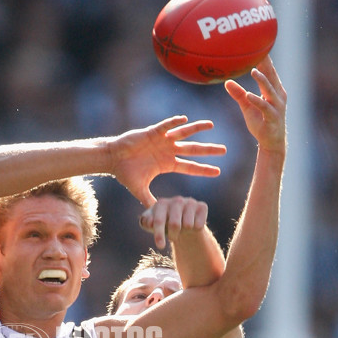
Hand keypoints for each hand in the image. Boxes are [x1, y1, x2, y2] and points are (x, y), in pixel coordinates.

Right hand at [110, 117, 226, 207]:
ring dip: (197, 129)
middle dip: (208, 150)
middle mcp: (168, 151)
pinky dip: (174, 122)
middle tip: (224, 150)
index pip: (190, 167)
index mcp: (167, 164)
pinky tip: (185, 119)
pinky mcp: (152, 132)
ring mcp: (162, 140)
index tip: (218, 172)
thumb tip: (156, 219)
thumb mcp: (140, 190)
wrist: (112, 159)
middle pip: (193, 150)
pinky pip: (165, 126)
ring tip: (211, 125)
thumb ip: (149, 202)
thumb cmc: (125, 173)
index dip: (203, 170)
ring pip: (183, 134)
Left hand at [139, 195, 208, 249]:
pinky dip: (195, 230)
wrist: (182, 222)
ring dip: (184, 232)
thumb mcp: (151, 225)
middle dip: (173, 235)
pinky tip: (192, 224)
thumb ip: (146, 223)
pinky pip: (199, 225)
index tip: (160, 246)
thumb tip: (149, 222)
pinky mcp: (202, 206)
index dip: (159, 234)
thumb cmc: (164, 224)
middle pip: (175, 224)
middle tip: (172, 237)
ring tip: (182, 228)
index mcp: (161, 203)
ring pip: (188, 225)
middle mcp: (176, 200)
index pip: (159, 221)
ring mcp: (190, 202)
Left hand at [225, 56, 286, 154]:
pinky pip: (265, 107)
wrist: (271, 143)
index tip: (260, 43)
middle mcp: (278, 96)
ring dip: (262, 80)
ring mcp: (276, 106)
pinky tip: (249, 95)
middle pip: (272, 76)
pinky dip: (257, 100)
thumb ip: (238, 94)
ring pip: (270, 90)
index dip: (265, 58)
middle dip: (266, 63)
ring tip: (253, 70)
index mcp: (274, 90)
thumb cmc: (261, 122)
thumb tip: (226, 82)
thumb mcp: (247, 106)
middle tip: (259, 50)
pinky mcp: (272, 118)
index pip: (269, 71)